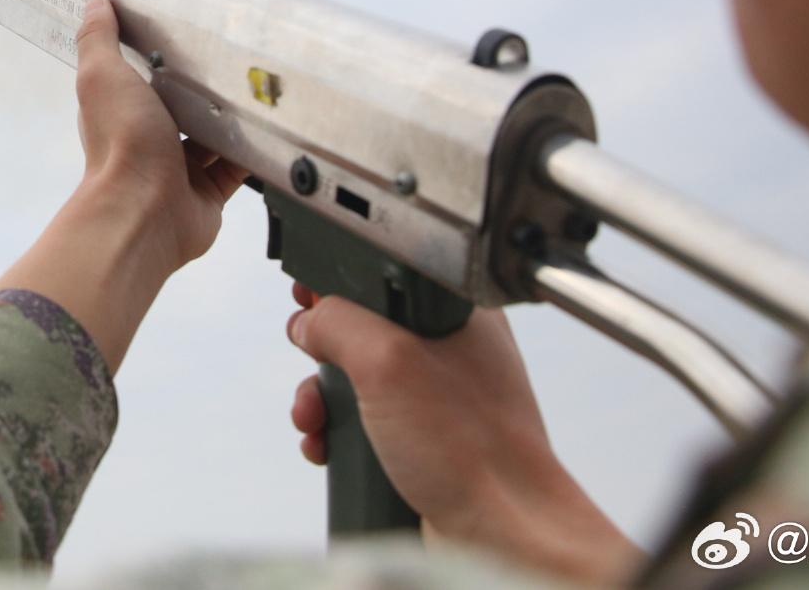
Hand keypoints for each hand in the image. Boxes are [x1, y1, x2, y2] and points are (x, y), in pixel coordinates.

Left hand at [73, 0, 245, 267]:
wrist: (143, 212)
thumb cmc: (122, 140)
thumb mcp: (101, 75)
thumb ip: (98, 39)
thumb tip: (96, 3)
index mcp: (123, 110)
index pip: (143, 76)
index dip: (162, 54)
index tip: (191, 26)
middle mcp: (150, 139)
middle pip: (182, 107)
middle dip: (205, 86)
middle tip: (239, 54)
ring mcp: (179, 170)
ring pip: (211, 137)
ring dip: (232, 117)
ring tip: (263, 84)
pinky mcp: (209, 194)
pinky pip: (235, 168)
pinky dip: (250, 152)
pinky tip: (272, 127)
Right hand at [286, 285, 638, 582]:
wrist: (501, 533)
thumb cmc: (471, 446)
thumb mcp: (388, 360)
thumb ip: (337, 322)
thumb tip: (307, 322)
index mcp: (455, 313)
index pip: (385, 275)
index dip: (339, 282)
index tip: (306, 293)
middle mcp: (450, 351)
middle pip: (361, 330)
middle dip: (321, 354)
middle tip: (313, 364)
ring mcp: (437, 400)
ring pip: (357, 382)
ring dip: (321, 400)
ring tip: (314, 420)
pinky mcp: (424, 442)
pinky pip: (364, 425)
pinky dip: (336, 434)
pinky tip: (326, 447)